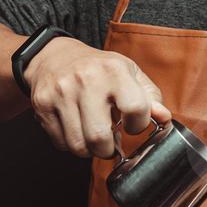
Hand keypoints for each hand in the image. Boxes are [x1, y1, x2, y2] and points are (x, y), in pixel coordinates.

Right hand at [24, 37, 171, 158]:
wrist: (54, 56)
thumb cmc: (97, 69)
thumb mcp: (128, 73)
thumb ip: (149, 96)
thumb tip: (164, 118)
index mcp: (114, 70)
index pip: (136, 108)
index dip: (138, 125)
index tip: (132, 125)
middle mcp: (86, 80)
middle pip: (100, 137)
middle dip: (108, 149)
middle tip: (109, 143)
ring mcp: (61, 93)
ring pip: (78, 145)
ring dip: (88, 150)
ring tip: (91, 136)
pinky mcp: (42, 105)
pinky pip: (60, 143)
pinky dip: (70, 144)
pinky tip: (75, 129)